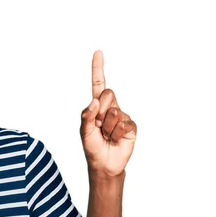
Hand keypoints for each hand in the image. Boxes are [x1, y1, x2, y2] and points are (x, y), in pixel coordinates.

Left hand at [80, 50, 136, 175]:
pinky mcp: (131, 126)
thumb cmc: (92, 147)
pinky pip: (124, 124)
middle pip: (108, 94)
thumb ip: (86, 116)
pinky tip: (116, 139)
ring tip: (107, 136)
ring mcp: (122, 115)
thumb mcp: (84, 132)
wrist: (105, 164)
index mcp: (97, 106)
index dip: (98, 68)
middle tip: (99, 127)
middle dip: (101, 111)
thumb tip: (94, 101)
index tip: (98, 52)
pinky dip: (117, 134)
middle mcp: (110, 107)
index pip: (98, 84)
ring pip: (115, 112)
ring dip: (107, 128)